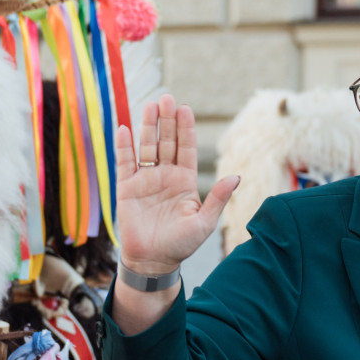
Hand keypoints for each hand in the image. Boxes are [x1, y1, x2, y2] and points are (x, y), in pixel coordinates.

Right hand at [114, 94, 238, 274]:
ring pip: (146, 147)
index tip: (185, 109)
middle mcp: (165, 175)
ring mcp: (145, 179)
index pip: (185, 148)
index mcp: (184, 180)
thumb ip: (217, 198)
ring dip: (147, 127)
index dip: (185, 128)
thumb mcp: (204, 222)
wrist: (153, 261)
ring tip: (150, 106)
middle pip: (166, 141)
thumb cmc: (181, 244)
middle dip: (167, 120)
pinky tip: (124, 129)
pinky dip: (123, 146)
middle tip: (167, 98)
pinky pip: (124, 163)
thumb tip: (236, 177)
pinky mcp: (126, 188)